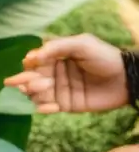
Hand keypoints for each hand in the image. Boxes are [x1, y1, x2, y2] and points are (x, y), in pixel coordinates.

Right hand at [4, 34, 128, 112]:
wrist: (126, 79)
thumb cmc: (104, 57)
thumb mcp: (82, 43)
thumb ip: (56, 46)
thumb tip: (30, 57)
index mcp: (54, 58)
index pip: (32, 62)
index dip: (28, 65)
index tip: (30, 65)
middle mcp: (53, 74)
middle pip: (29, 79)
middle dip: (26, 81)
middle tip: (30, 83)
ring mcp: (58, 90)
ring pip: (34, 94)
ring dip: (34, 93)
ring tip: (45, 89)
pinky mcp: (65, 105)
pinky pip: (47, 108)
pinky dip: (43, 108)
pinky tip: (50, 107)